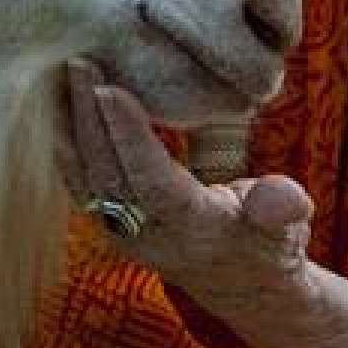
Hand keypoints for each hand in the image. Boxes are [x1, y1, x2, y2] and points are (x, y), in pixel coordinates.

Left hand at [62, 62, 314, 318]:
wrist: (241, 286)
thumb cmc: (268, 244)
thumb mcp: (288, 227)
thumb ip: (283, 209)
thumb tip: (284, 200)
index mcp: (197, 231)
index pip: (154, 183)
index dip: (132, 139)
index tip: (109, 89)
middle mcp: (150, 236)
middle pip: (109, 176)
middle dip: (89, 119)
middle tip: (79, 61)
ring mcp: (122, 233)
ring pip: (84, 178)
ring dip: (68, 126)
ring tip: (60, 72)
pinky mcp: (108, 222)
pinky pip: (78, 179)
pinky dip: (65, 139)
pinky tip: (59, 100)